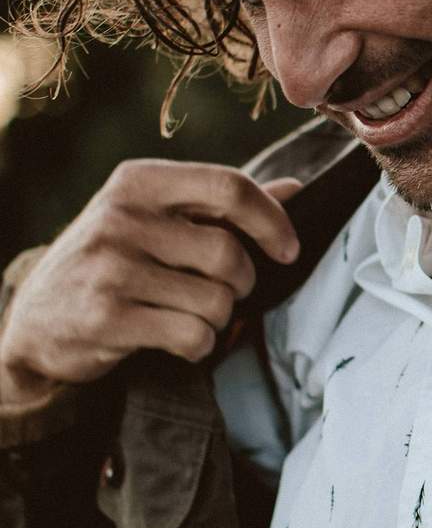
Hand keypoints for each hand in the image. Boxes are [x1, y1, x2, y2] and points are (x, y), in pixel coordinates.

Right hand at [0, 162, 301, 404]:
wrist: (39, 320)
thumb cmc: (115, 264)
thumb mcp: (158, 221)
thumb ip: (223, 207)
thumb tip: (296, 190)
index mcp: (139, 181)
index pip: (229, 187)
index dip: (273, 221)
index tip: (288, 251)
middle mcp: (121, 217)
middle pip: (229, 255)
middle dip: (242, 285)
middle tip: (223, 293)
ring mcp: (110, 268)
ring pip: (217, 302)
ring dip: (218, 320)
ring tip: (190, 315)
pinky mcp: (107, 317)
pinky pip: (194, 336)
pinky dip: (200, 346)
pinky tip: (178, 340)